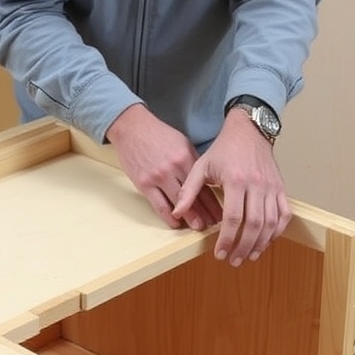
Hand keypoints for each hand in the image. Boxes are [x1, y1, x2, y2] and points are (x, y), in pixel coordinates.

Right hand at [106, 105, 221, 230]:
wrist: (132, 128)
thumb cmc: (157, 134)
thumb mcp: (181, 143)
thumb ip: (192, 161)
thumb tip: (204, 180)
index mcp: (186, 158)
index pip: (204, 184)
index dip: (214, 201)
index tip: (222, 211)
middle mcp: (174, 169)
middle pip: (194, 196)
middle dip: (206, 212)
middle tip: (215, 224)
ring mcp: (158, 177)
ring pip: (179, 203)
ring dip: (190, 217)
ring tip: (199, 226)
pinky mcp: (144, 184)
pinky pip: (159, 205)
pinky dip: (169, 216)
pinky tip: (176, 223)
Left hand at [174, 110, 290, 265]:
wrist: (249, 131)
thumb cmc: (224, 150)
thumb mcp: (201, 166)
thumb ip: (188, 191)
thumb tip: (177, 213)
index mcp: (236, 180)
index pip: (233, 217)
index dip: (226, 238)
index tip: (219, 253)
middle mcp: (257, 185)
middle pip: (254, 224)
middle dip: (244, 246)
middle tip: (233, 260)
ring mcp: (272, 187)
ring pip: (271, 223)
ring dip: (261, 243)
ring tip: (249, 256)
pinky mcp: (281, 188)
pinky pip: (284, 215)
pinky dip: (277, 231)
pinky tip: (266, 242)